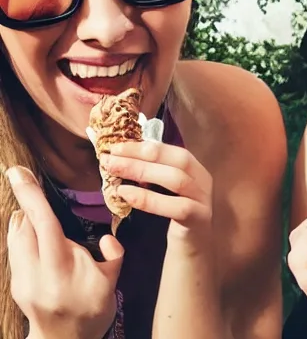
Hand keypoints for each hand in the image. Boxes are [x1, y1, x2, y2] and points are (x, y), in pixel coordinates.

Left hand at [6, 166, 122, 338]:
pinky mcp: (15, 285)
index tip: (18, 174)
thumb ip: (113, 255)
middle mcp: (37, 275)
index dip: (31, 197)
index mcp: (64, 270)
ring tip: (35, 214)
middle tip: (29, 186)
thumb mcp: (112, 283)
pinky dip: (22, 238)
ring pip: (15, 238)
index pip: (44, 225)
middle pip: (22, 228)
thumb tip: (108, 237)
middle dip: (27, 207)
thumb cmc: (93, 310)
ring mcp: (22, 281)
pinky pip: (14, 251)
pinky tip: (36, 238)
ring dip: (24, 222)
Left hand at [101, 141, 212, 244]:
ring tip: (114, 172)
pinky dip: (150, 199)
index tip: (115, 146)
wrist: (189, 250)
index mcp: (195, 169)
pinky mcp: (200, 219)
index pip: (170, 150)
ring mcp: (204, 200)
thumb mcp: (162, 192)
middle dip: (141, 155)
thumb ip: (150, 175)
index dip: (143, 146)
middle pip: (177, 159)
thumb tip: (118, 158)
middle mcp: (204, 181)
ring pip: (177, 179)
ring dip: (142, 172)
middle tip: (110, 158)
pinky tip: (126, 195)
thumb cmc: (170, 218)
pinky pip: (177, 207)